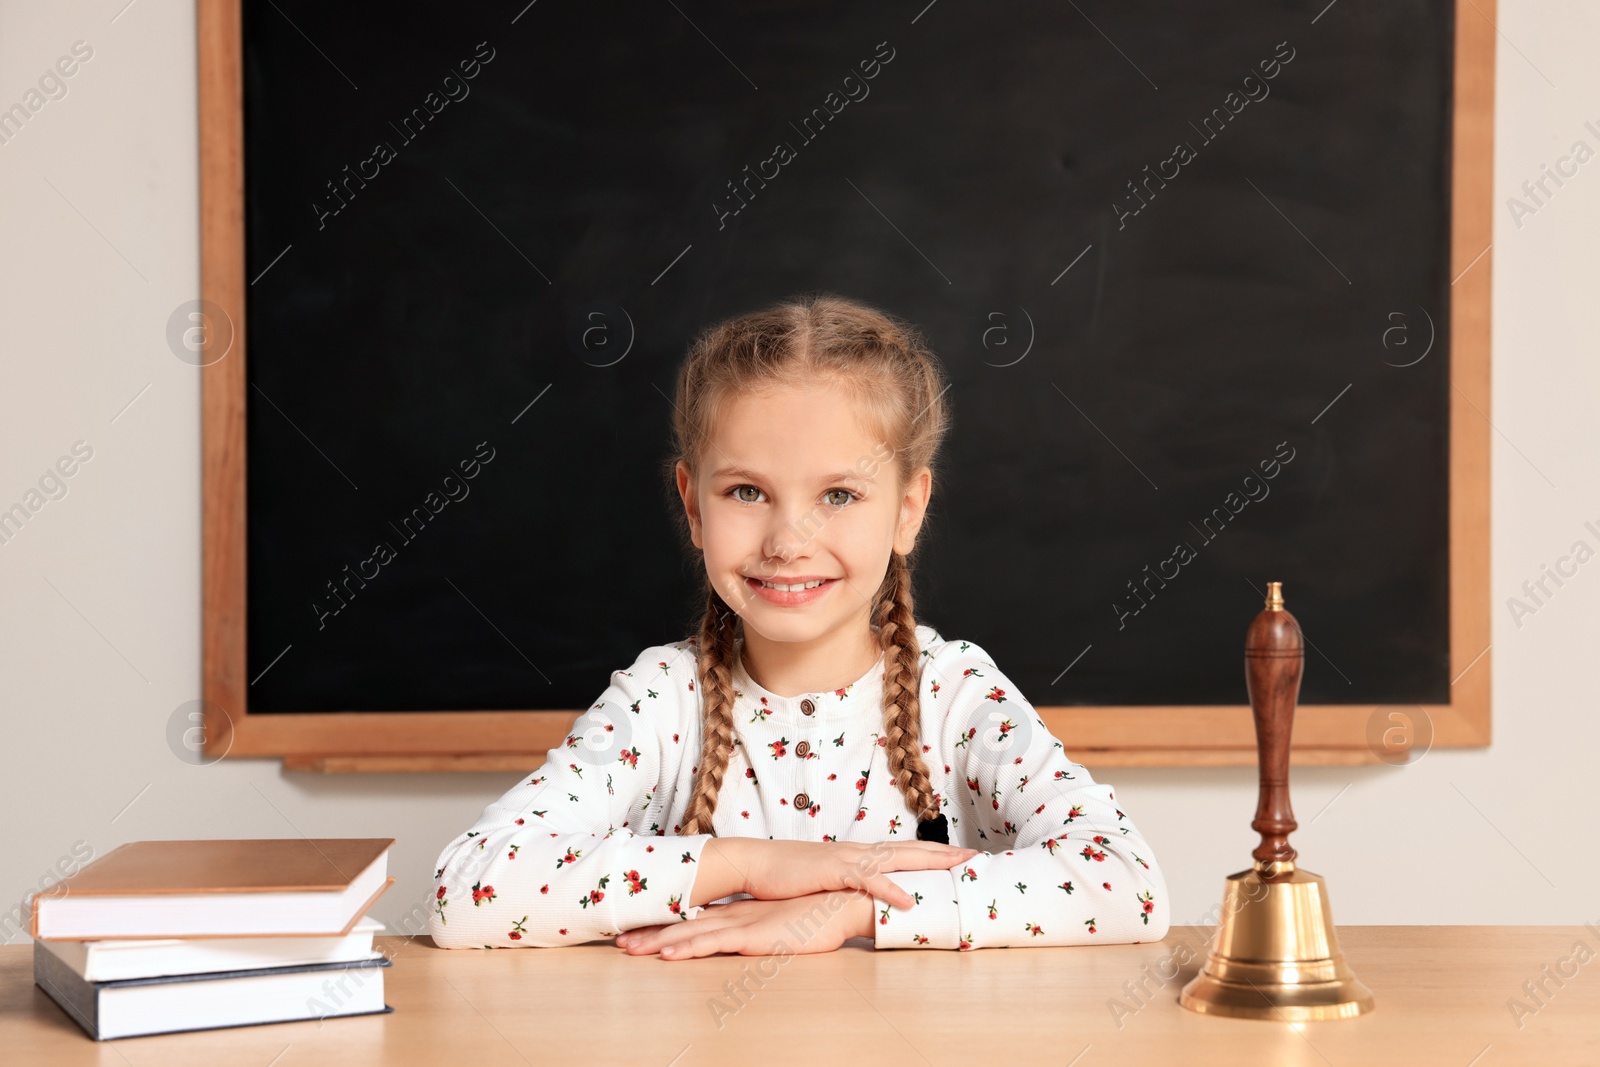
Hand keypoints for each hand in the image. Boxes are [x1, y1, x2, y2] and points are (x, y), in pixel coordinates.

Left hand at [615, 891, 872, 959]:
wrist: (844, 901)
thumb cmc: (819, 915)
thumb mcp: (783, 924)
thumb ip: (764, 928)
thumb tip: (749, 938)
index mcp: (742, 913)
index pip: (695, 920)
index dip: (666, 926)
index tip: (639, 931)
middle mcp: (736, 916)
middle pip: (684, 925)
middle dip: (650, 934)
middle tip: (619, 941)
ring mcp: (743, 924)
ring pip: (691, 934)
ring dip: (658, 942)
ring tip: (628, 948)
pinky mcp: (754, 936)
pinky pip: (714, 944)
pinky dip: (688, 948)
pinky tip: (668, 955)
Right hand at [730, 838, 979, 907]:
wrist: (756, 865)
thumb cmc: (789, 876)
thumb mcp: (827, 882)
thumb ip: (851, 887)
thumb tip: (869, 899)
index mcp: (859, 854)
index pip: (905, 851)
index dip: (935, 853)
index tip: (963, 858)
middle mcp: (859, 851)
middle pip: (911, 849)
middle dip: (945, 854)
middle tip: (978, 858)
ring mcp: (847, 859)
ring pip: (897, 859)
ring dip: (929, 864)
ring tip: (958, 871)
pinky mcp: (832, 871)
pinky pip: (866, 881)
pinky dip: (889, 890)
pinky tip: (909, 901)